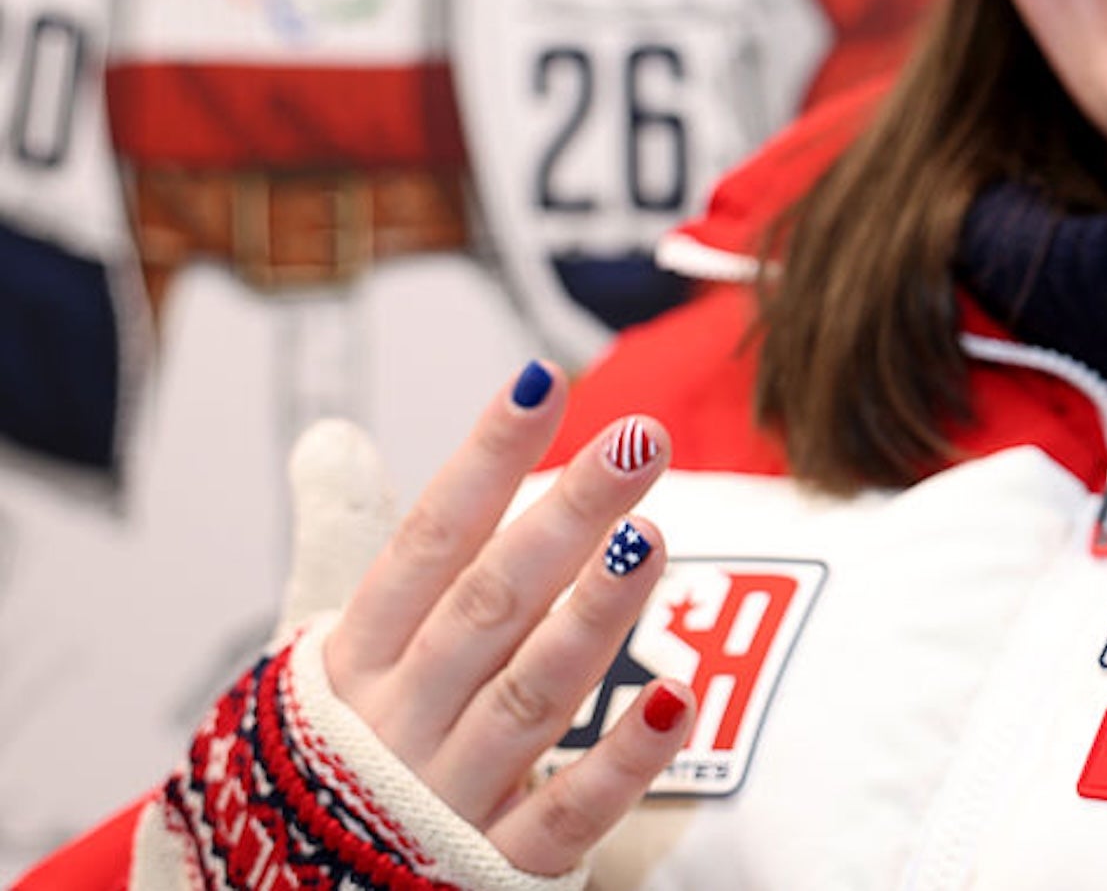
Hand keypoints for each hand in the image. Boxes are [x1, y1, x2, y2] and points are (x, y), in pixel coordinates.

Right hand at [312, 362, 694, 876]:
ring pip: (530, 697)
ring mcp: (443, 798)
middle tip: (640, 438)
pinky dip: (619, 763)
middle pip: (490, 603)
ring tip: (652, 538)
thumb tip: (330, 436)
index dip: (485, 458)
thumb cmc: (330, 758)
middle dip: (565, 517)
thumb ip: (343, 543)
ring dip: (594, 617)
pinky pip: (565, 817)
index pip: (429, 539)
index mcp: (355, 658)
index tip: (545, 378)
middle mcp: (397, 720)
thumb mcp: (318, 654)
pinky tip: (676, 698)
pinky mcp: (489, 872)